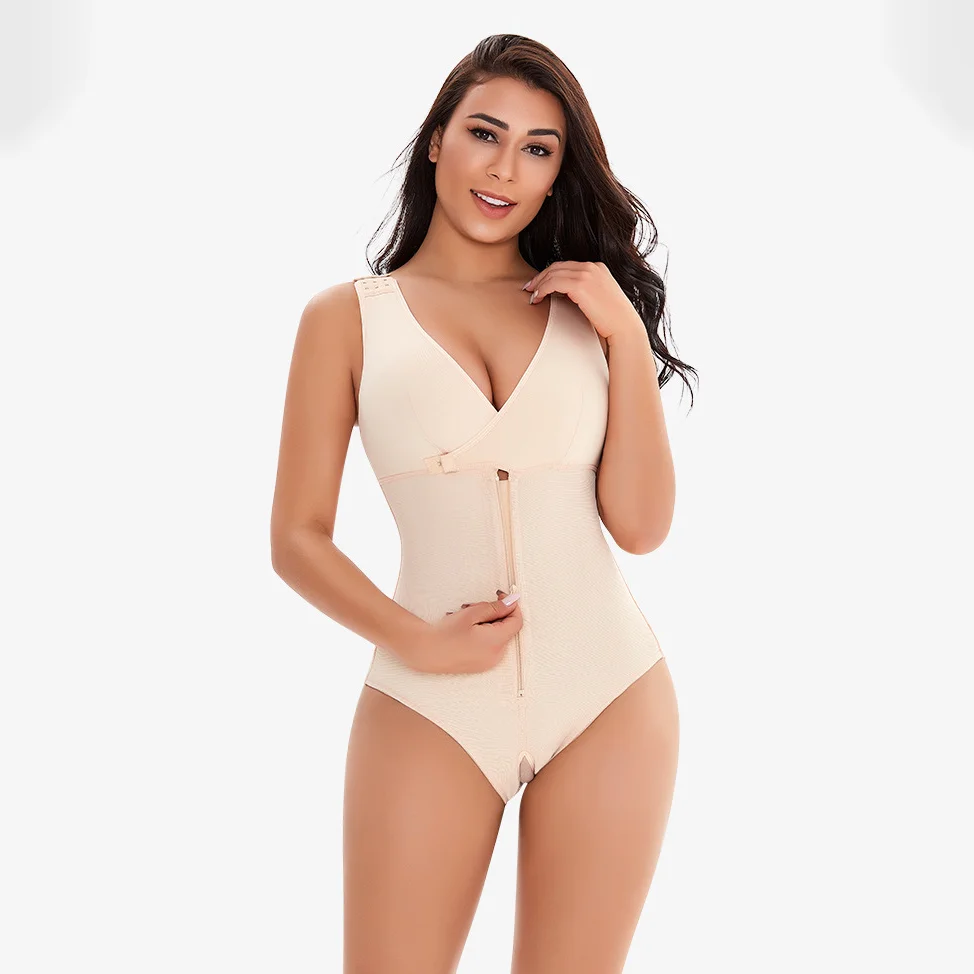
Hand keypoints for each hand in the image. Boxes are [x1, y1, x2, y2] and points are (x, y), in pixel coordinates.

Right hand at [403, 589, 522, 674]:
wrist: (425, 652)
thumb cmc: (445, 634)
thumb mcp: (472, 614)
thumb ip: (496, 607)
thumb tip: (512, 602)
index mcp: (496, 643)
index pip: (517, 621)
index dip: (511, 605)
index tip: (501, 596)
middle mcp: (496, 655)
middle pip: (506, 627)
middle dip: (494, 613)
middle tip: (475, 607)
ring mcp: (488, 662)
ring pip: (496, 635)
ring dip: (485, 622)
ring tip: (465, 617)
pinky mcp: (481, 664)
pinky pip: (489, 644)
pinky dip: (481, 633)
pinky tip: (465, 628)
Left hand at [522, 261, 643, 341]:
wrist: (624, 327)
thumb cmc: (612, 320)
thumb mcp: (599, 299)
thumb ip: (584, 292)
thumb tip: (564, 295)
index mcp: (597, 268)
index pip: (566, 266)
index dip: (549, 274)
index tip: (539, 285)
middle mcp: (592, 267)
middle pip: (557, 266)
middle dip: (540, 277)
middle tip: (529, 288)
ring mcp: (587, 274)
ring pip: (553, 273)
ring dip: (539, 284)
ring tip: (531, 296)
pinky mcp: (581, 285)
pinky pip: (553, 283)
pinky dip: (542, 289)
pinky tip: (537, 298)